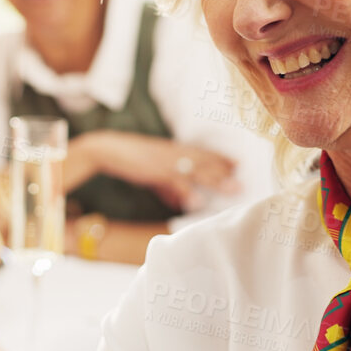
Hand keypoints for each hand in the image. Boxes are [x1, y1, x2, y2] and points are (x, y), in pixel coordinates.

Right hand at [75, 132, 238, 210]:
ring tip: (233, 188)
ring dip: (215, 180)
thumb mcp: (152, 173)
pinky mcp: (155, 170)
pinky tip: (197, 202)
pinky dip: (186, 192)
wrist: (106, 148)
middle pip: (204, 162)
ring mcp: (165, 161)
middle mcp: (174, 153)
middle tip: (243, 179)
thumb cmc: (129, 158)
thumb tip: (181, 201)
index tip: (237, 163)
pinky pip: (175, 182)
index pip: (201, 153)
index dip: (219, 158)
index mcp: (173, 150)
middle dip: (224, 171)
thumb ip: (168, 187)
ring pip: (196, 170)